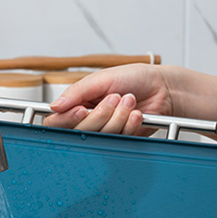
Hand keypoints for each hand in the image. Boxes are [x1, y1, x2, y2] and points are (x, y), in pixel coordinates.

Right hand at [44, 63, 172, 134]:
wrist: (162, 88)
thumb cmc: (133, 78)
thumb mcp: (101, 79)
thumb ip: (76, 93)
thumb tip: (54, 106)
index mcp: (78, 104)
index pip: (57, 121)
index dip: (66, 120)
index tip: (82, 110)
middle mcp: (89, 120)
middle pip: (79, 131)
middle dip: (100, 115)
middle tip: (115, 97)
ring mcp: (105, 131)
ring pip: (100, 136)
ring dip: (118, 117)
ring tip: (129, 100)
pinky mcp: (121, 139)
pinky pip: (119, 139)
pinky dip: (129, 124)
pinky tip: (136, 113)